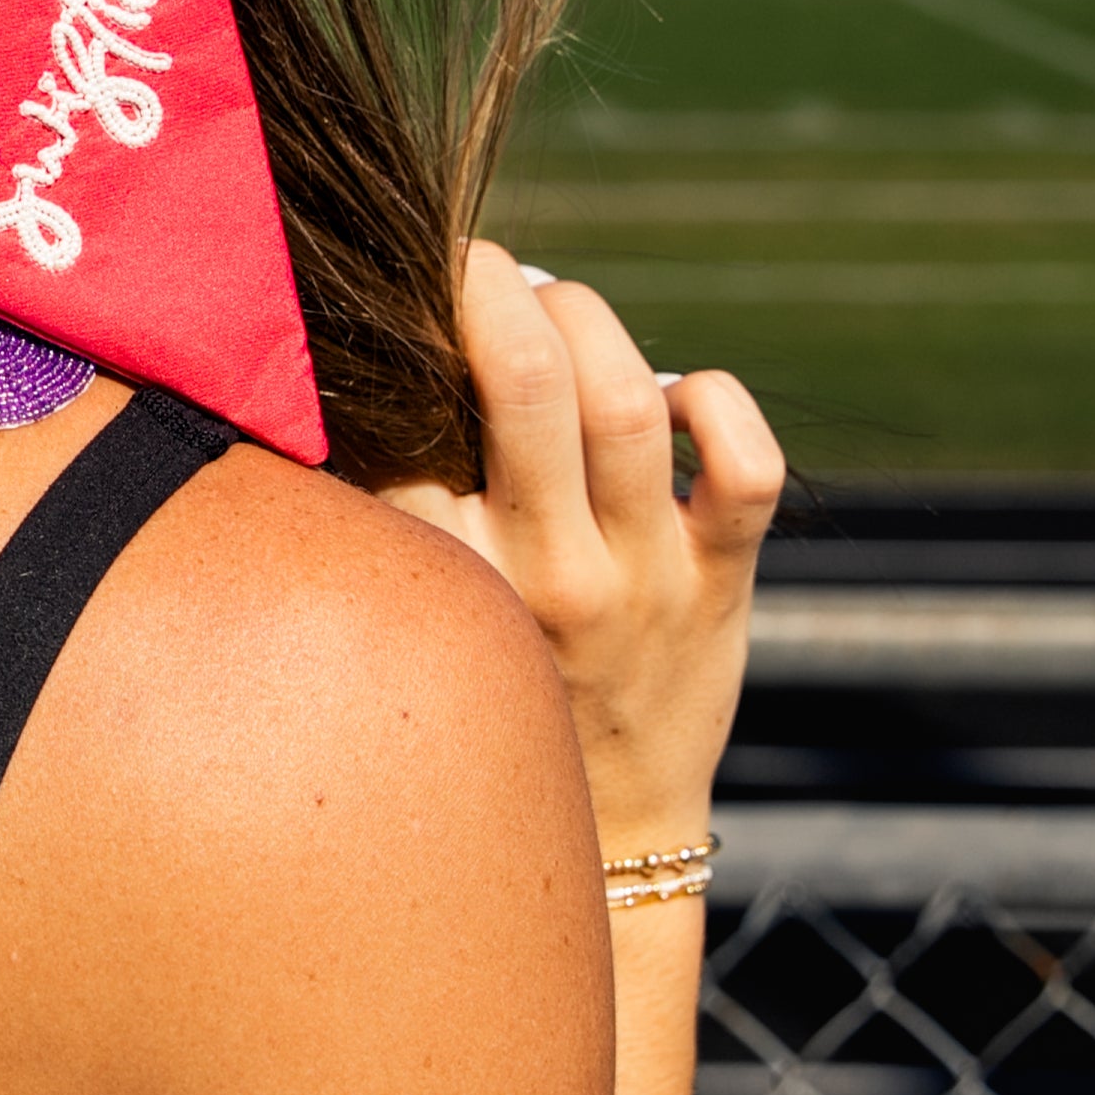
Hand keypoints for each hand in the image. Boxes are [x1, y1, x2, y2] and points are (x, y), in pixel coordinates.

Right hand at [379, 244, 784, 862]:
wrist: (605, 832)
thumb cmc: (486, 697)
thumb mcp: (417, 616)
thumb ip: (382, 514)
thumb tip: (352, 373)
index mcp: (452, 583)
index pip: (408, 424)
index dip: (398, 333)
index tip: (392, 298)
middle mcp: (548, 577)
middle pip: (523, 379)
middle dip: (491, 284)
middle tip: (473, 262)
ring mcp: (645, 578)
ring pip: (626, 401)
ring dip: (587, 320)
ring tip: (554, 307)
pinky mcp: (721, 582)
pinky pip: (742, 466)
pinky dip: (713, 402)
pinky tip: (670, 396)